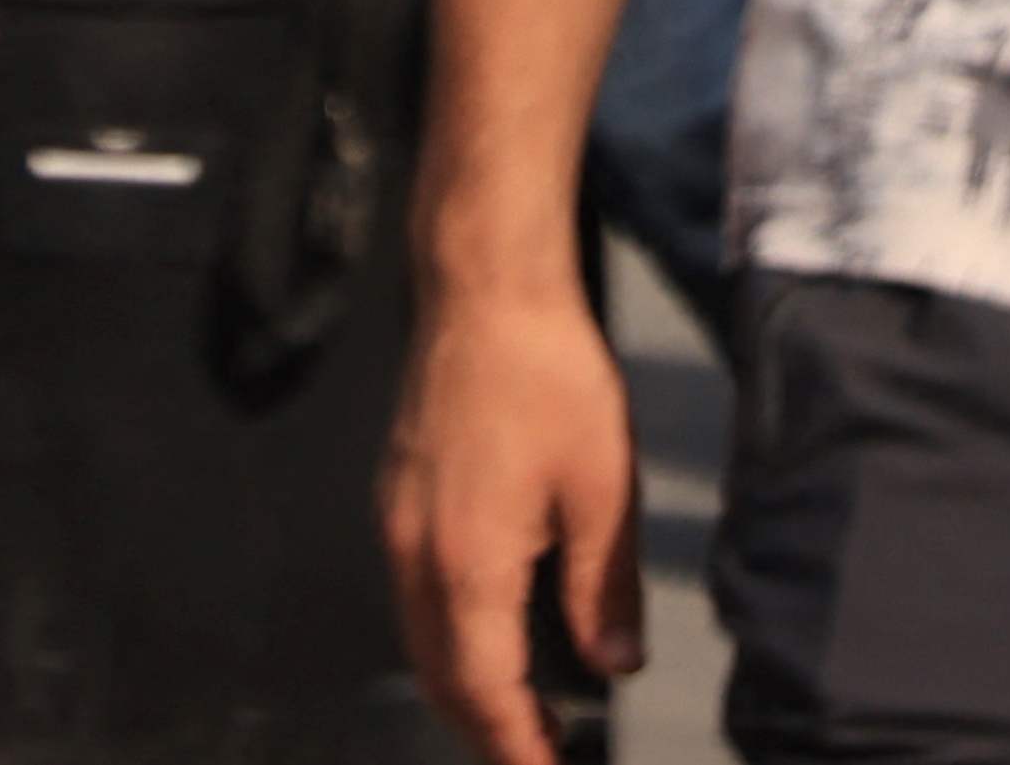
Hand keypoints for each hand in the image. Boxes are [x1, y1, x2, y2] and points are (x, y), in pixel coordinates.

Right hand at [388, 269, 643, 764]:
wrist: (484, 290)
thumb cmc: (544, 374)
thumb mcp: (602, 490)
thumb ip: (604, 589)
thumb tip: (611, 662)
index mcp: (467, 560)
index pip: (485, 689)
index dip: (518, 745)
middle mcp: (415, 550)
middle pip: (440, 677)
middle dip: (487, 730)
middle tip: (540, 754)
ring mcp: (398, 521)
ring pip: (420, 638)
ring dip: (466, 686)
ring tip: (525, 712)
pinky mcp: (399, 496)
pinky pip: (414, 594)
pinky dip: (450, 637)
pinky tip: (493, 633)